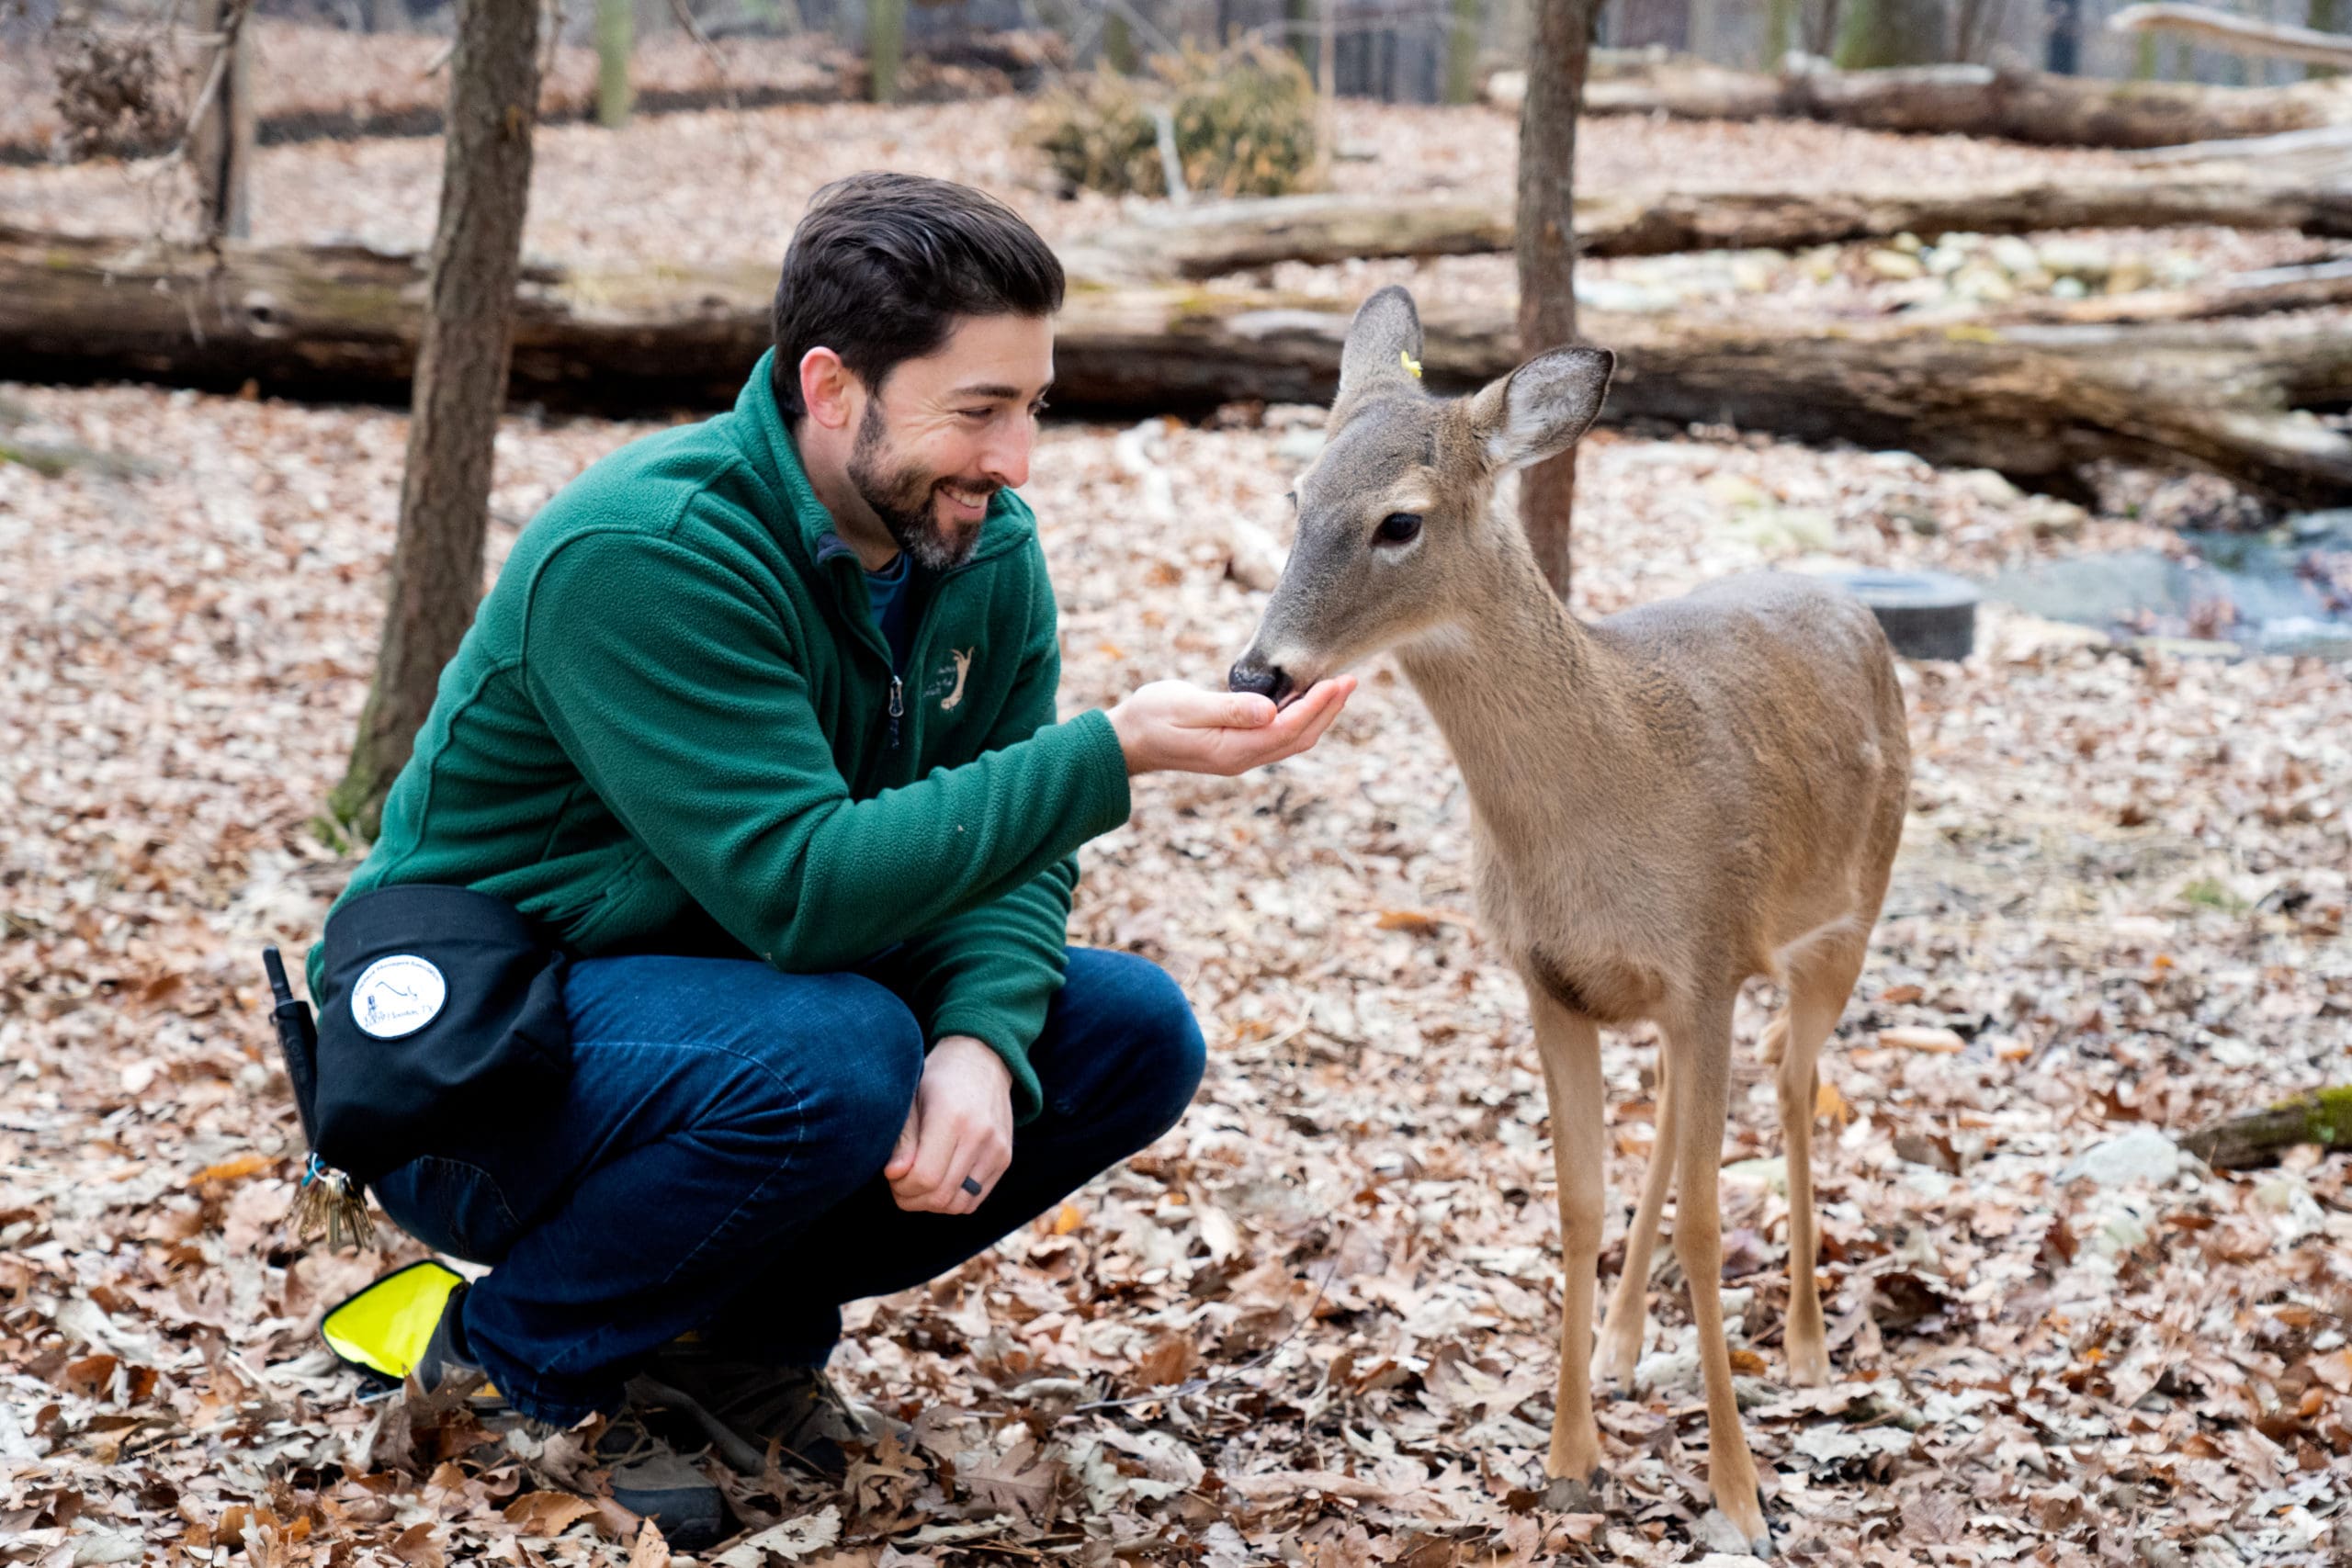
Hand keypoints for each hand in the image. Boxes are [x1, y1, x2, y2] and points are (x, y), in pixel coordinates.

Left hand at [884, 1035, 1013, 1214]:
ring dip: (932, 1203)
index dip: (901, 1186)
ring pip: (959, 1204)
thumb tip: (894, 1174)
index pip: (924, 1177)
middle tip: (900, 1182)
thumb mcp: (911, 1099)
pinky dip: (953, 1200)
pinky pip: (975, 1200)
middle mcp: (980, 1135)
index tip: (892, 1173)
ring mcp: (997, 1149)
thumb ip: (903, 1139)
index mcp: (952, 1117)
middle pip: (941, 1196)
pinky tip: (941, 1180)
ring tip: (919, 1182)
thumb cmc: (937, 1079)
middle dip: (912, 1199)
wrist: (982, 1059)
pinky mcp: (1005, 1159)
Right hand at [1105, 676, 1354, 777]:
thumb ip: (1228, 709)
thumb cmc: (1151, 718)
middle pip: (1300, 738)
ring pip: (1293, 739)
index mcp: (1234, 750)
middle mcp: (1243, 758)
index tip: (1337, 681)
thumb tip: (1270, 710)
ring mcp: (1241, 755)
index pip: (1288, 729)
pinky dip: (1300, 717)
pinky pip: (1279, 736)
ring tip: (1338, 687)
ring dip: (1319, 714)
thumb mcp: (1185, 707)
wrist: (1126, 741)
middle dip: (1328, 710)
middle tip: (1351, 679)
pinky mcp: (1236, 747)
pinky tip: (1305, 698)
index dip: (1317, 706)